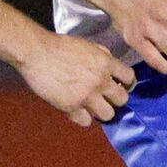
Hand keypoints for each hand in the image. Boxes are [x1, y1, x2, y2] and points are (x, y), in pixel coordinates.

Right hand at [18, 32, 139, 126]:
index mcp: (106, 63)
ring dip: (101, 111)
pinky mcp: (71, 106)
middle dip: (114, 99)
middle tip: (104, 97)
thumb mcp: (88, 45)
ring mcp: (86, 95)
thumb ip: (103, 56)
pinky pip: (86, 121)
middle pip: (122, 99)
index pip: (130, 78)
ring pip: (108, 114)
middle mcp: (100, 81)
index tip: (119, 85)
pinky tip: (75, 110)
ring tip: (91, 106)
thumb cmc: (59, 46)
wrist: (36, 52)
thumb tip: (112, 66)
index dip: (126, 83)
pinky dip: (81, 117)